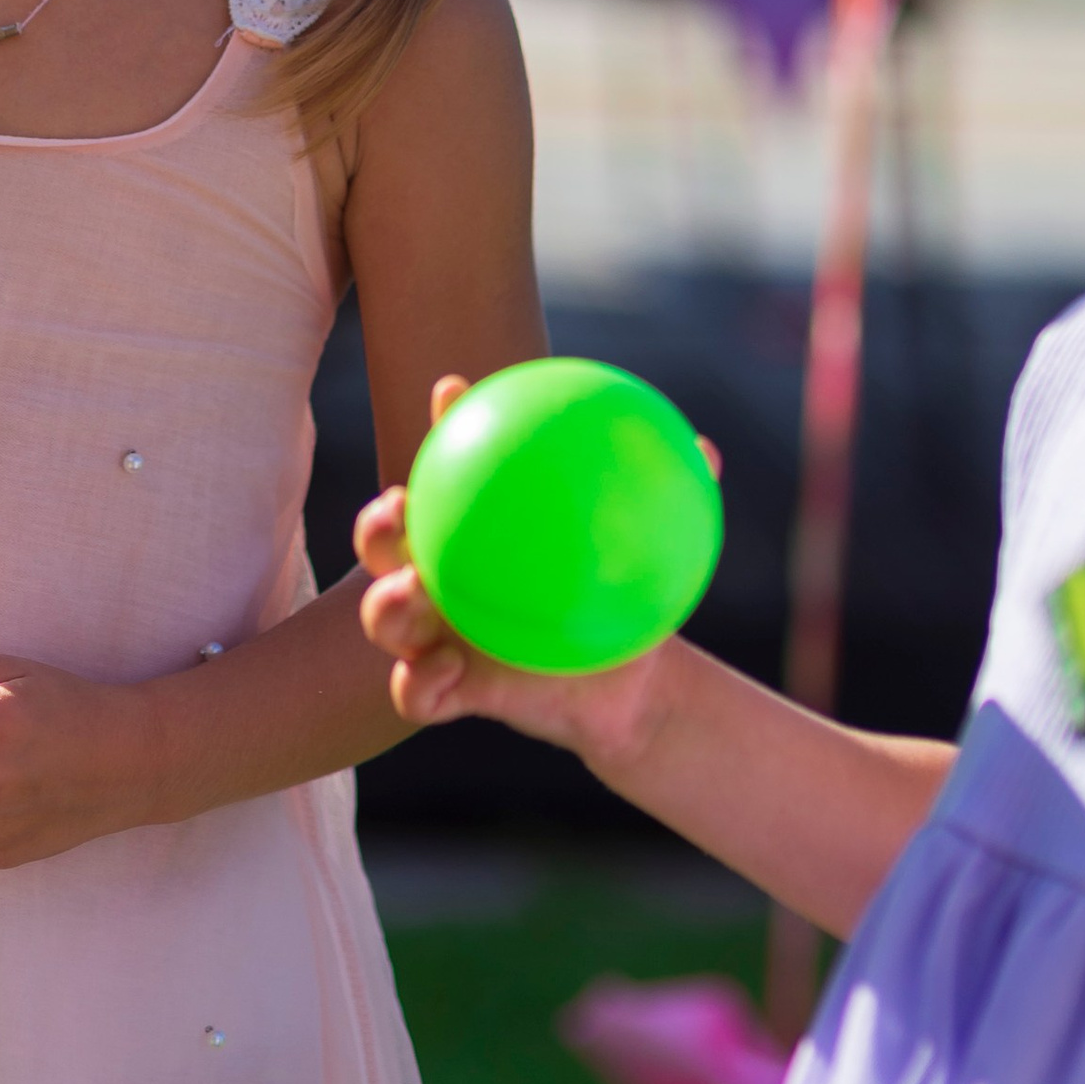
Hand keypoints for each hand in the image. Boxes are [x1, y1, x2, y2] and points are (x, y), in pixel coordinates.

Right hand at [355, 375, 673, 766]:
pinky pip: (416, 693)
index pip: (450, 461)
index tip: (454, 389)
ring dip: (384, 602)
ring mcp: (439, 634)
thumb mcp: (648, 547)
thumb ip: (669, 498)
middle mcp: (443, 572)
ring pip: (383, 615)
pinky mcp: (451, 691)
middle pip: (383, 538)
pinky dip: (419, 684)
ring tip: (412, 591)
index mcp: (476, 525)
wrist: (629, 683)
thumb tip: (706, 451)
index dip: (446, 420)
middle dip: (378, 518)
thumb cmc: (626, 594)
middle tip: (402, 506)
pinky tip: (446, 672)